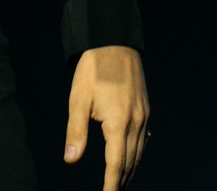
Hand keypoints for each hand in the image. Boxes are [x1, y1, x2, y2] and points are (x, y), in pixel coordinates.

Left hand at [64, 45, 148, 187]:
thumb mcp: (78, 98)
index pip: (116, 164)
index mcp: (118, 122)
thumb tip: (70, 159)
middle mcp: (136, 122)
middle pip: (130, 161)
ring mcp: (143, 115)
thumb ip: (76, 131)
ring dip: (129, 169)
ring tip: (119, 182)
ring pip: (139, 152)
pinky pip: (143, 139)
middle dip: (121, 181)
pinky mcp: (145, 108)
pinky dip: (136, 154)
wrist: (114, 41)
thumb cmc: (93, 69)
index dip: (112, 184)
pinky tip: (129, 157)